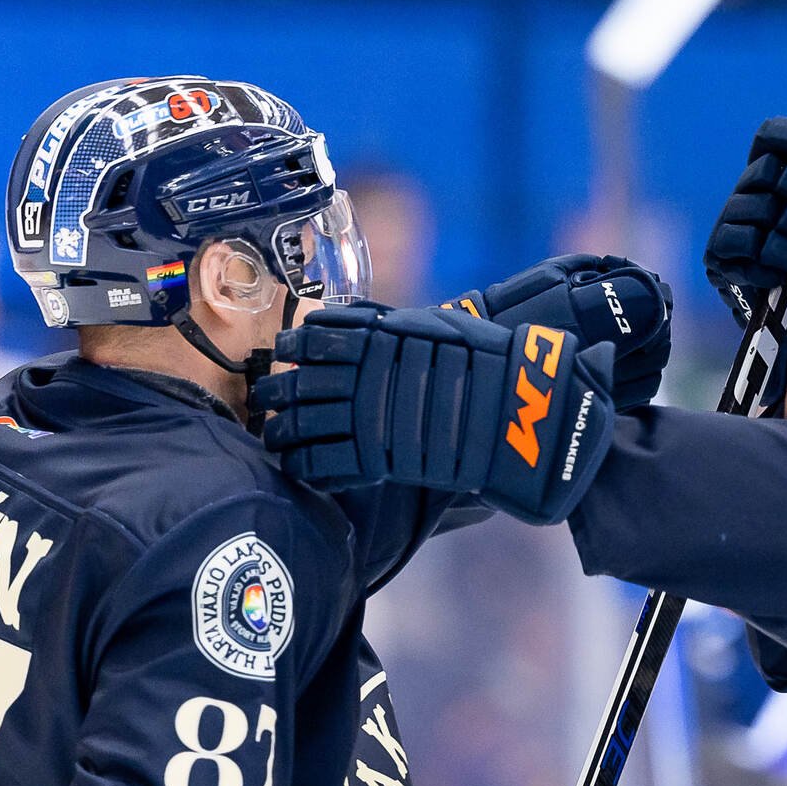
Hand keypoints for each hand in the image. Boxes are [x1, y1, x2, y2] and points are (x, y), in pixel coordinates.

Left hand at [255, 304, 616, 525]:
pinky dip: (305, 467)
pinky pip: (324, 467)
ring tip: (276, 437)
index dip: (293, 346)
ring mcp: (369, 418)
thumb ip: (387, 325)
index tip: (286, 353)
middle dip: (276, 393)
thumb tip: (349, 318)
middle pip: (298, 383)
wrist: (519, 409)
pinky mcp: (379, 460)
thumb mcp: (434, 324)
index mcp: (376, 337)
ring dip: (281, 432)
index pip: (314, 337)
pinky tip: (300, 466)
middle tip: (267, 400)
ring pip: (302, 426)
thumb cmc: (484, 361)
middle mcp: (364, 374)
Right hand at [441, 253, 671, 409]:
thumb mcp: (550, 274)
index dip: (657, 299)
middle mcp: (597, 349)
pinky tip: (635, 366)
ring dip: (656, 355)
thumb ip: (589, 267)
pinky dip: (645, 380)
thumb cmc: (515, 307)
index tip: (656, 293)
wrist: (486, 355)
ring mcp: (598, 380)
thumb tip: (624, 265)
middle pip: (656, 341)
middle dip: (661, 327)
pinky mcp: (595, 402)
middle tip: (657, 317)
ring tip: (647, 343)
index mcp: (589, 314)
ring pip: (652, 371)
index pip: (646, 308)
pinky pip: (638, 395)